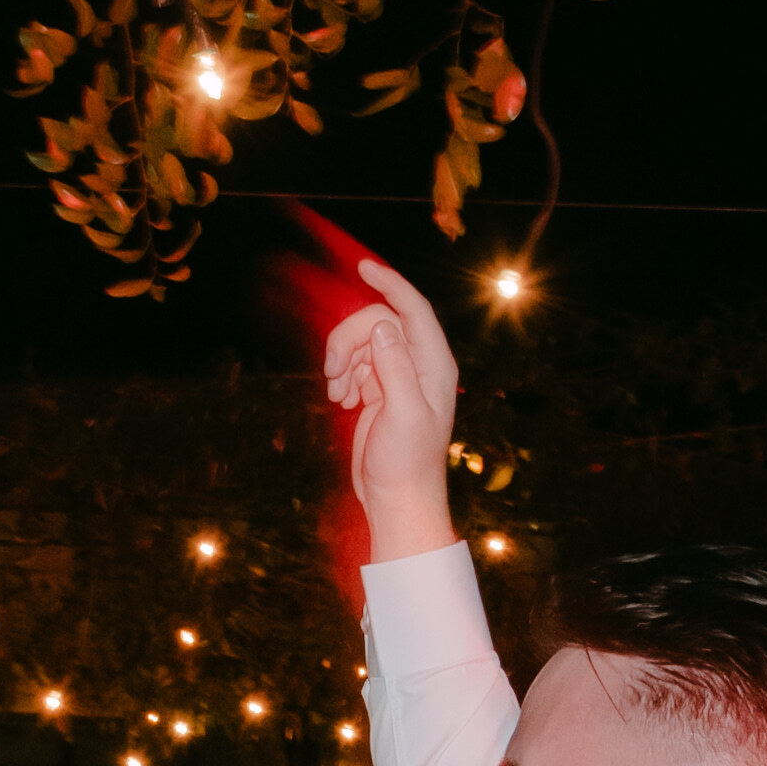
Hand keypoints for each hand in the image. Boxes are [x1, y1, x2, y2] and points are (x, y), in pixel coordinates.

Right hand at [321, 248, 462, 552]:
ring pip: (362, 342)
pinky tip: (340, 401)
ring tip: (336, 393)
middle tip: (332, 372)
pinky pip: (354, 364)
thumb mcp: (404, 414)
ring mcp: (397, 376)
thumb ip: (395, 367)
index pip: (414, 310)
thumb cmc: (407, 462)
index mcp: (434, 365)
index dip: (391, 284)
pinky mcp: (378, 390)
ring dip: (341, 361)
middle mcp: (419, 365)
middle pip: (377, 324)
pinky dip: (341, 376)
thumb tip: (381, 325)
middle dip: (348, 340)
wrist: (396, 497)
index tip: (363, 268)